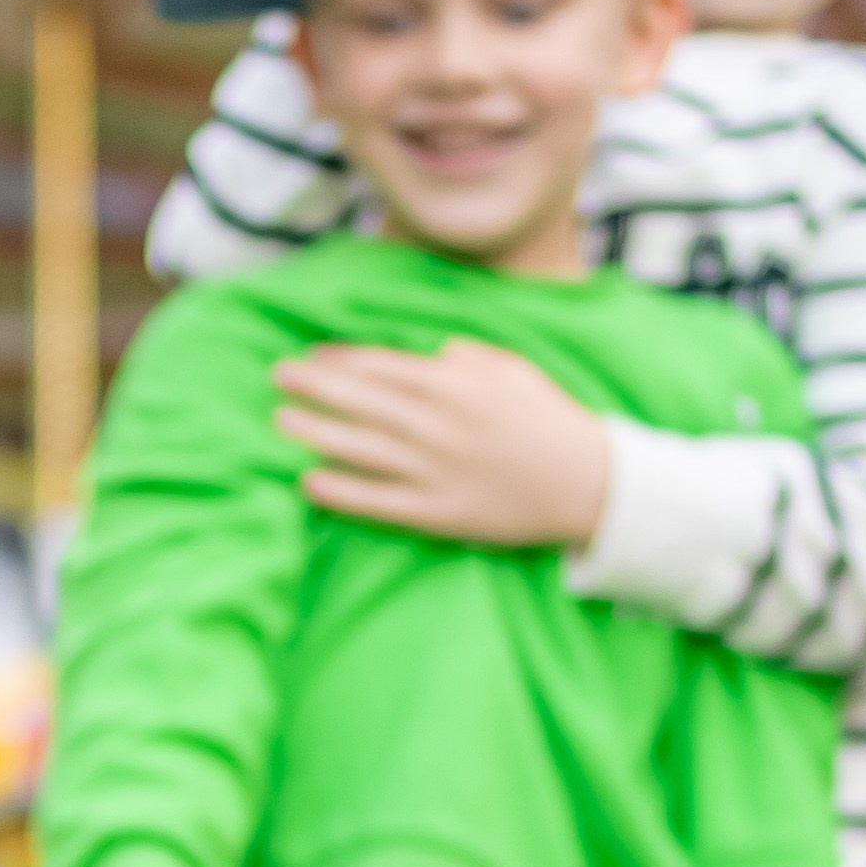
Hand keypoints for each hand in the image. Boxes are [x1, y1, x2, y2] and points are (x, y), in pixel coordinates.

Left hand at [274, 339, 612, 549]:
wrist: (587, 484)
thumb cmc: (548, 421)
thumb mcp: (512, 371)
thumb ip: (466, 358)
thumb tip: (429, 353)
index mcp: (455, 384)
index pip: (382, 366)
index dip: (340, 359)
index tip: (309, 354)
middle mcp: (438, 425)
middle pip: (361, 401)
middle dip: (315, 386)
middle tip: (278, 376)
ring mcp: (435, 471)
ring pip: (361, 448)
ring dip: (315, 432)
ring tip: (281, 421)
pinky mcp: (438, 513)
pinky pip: (378, 502)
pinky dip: (341, 492)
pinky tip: (308, 481)